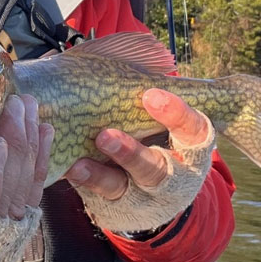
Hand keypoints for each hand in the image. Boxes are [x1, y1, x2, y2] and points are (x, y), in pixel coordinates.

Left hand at [64, 88, 214, 231]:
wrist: (156, 186)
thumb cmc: (160, 130)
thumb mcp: (170, 115)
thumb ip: (158, 91)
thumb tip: (145, 57)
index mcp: (190, 145)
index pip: (193, 128)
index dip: (176, 113)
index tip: (150, 94)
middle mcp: (172, 174)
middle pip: (155, 168)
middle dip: (130, 153)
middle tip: (104, 136)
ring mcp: (142, 194)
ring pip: (122, 186)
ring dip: (98, 174)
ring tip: (77, 163)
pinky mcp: (118, 204)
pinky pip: (98, 195)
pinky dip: (82, 181)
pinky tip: (67, 169)